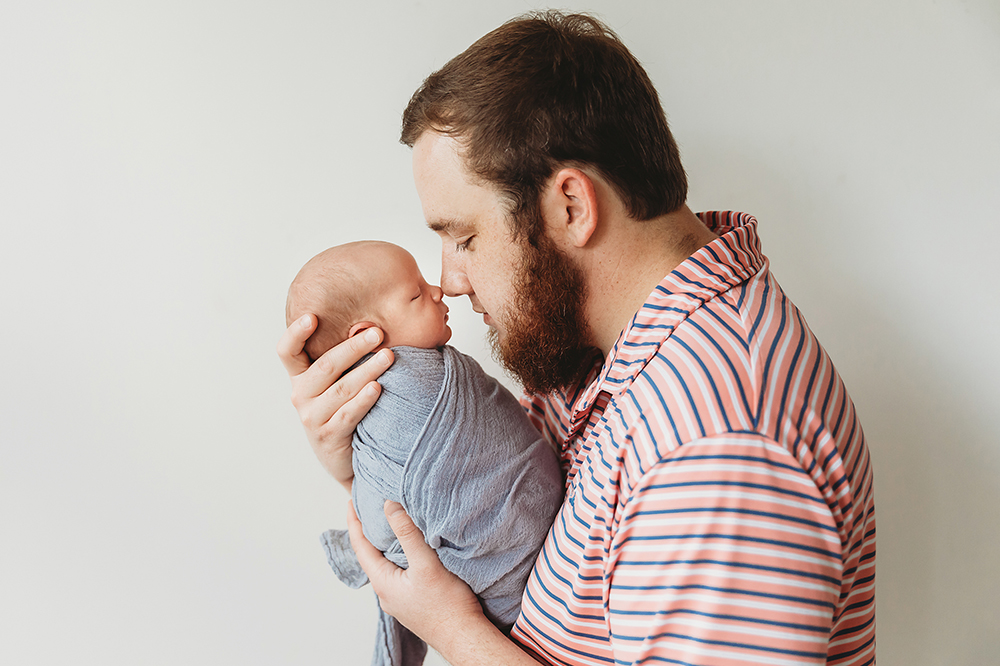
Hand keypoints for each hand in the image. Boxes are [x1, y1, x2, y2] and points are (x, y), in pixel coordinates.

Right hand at [276, 314, 393, 489]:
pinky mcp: (328, 436)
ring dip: (367, 370)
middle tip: (377, 334)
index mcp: (300, 377)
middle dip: (353, 347)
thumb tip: (372, 325)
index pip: (287, 351)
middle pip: (325, 365)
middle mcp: (300, 395)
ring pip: (341, 388)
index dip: (295, 333)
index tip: (312, 316)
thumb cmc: (344, 408)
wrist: (346, 457)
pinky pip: (348, 414)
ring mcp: (312, 417)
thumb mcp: (336, 382)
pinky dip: (364, 400)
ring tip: (388, 357)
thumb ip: (344, 359)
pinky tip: (377, 388)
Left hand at [347, 500, 483, 648]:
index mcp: (383, 583)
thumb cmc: (447, 606)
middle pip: (370, 556)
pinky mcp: (411, 602)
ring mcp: (398, 600)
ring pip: (385, 565)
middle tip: (367, 510)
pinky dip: (397, 556)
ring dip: (383, 545)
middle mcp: (386, 593)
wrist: (464, 637)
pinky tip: (408, 552)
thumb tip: (389, 506)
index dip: (354, 522)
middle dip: (367, 532)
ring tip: (386, 526)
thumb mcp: (426, 564)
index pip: (361, 547)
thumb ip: (407, 534)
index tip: (351, 502)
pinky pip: (397, 573)